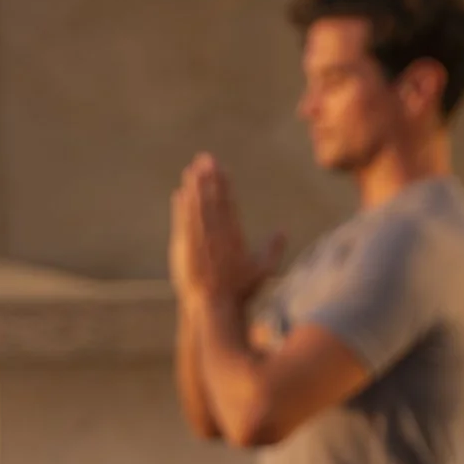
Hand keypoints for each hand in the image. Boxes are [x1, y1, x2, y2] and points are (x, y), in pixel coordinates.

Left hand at [171, 155, 282, 306]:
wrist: (215, 306)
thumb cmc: (241, 291)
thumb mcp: (264, 270)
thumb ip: (274, 248)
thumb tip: (283, 230)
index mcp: (235, 236)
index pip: (229, 204)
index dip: (224, 185)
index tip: (221, 169)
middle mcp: (217, 235)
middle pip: (212, 200)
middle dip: (208, 177)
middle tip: (205, 158)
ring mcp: (199, 240)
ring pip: (196, 207)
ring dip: (194, 187)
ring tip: (191, 169)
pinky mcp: (185, 247)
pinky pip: (183, 222)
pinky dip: (182, 207)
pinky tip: (180, 194)